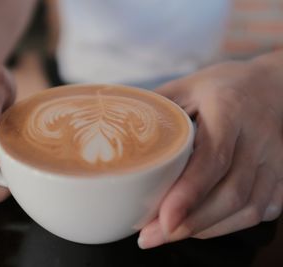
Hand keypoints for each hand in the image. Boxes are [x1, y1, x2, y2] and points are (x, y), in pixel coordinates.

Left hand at [138, 60, 282, 247]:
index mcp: (229, 110)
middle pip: (232, 192)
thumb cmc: (221, 86)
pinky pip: (261, 210)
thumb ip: (156, 110)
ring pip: (248, 207)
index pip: (214, 158)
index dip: (189, 193)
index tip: (164, 219)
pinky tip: (202, 226)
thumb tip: (117, 135)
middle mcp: (257, 138)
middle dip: (191, 223)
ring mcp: (274, 159)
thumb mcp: (185, 86)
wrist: (269, 86)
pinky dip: (229, 225)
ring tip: (169, 234)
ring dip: (207, 228)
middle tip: (153, 236)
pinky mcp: (280, 175)